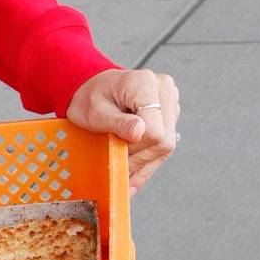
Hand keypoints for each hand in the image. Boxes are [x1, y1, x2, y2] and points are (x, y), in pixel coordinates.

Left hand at [66, 68, 180, 194]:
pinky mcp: (169, 114)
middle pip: (164, 139)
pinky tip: (135, 173)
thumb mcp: (96, 112)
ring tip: (125, 175)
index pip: (154, 130)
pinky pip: (164, 143)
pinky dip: (148, 160)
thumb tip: (139, 133)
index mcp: (145, 84)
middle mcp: (163, 90)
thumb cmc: (90, 98)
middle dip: (140, 158)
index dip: (135, 148)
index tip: (117, 152)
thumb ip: (118, 123)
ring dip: (144, 163)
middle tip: (119, 168)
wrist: (92, 88)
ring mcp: (170, 102)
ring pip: (167, 144)